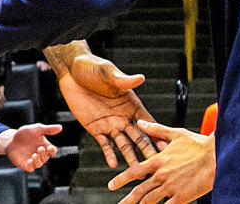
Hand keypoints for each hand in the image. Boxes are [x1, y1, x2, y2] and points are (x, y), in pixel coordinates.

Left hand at [0, 123, 61, 171]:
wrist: (10, 139)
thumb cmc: (25, 134)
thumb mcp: (36, 129)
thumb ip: (48, 129)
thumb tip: (61, 127)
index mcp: (44, 146)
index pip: (52, 151)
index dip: (52, 150)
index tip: (50, 148)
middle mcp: (40, 154)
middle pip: (46, 157)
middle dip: (44, 154)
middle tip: (39, 148)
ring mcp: (33, 160)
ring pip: (39, 164)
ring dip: (38, 160)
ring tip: (34, 154)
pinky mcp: (25, 164)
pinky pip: (31, 168)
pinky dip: (31, 165)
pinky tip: (30, 160)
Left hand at [58, 53, 159, 168]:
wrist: (71, 72)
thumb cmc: (93, 68)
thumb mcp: (108, 74)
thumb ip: (123, 81)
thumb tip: (141, 78)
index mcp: (132, 104)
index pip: (148, 122)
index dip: (157, 133)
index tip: (168, 146)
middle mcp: (124, 117)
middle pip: (139, 137)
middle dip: (148, 151)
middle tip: (157, 165)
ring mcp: (110, 125)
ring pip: (124, 144)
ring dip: (130, 157)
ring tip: (137, 171)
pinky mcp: (95, 129)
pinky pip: (104, 144)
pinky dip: (109, 154)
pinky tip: (114, 165)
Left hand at [109, 120, 214, 203]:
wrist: (217, 156)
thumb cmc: (198, 144)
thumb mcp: (175, 134)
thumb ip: (155, 129)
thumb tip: (140, 122)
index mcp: (158, 160)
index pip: (134, 171)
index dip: (121, 180)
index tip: (112, 186)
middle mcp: (162, 175)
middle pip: (140, 191)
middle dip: (128, 200)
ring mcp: (171, 187)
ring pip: (150, 201)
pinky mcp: (183, 197)